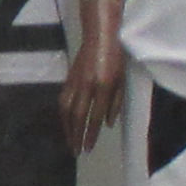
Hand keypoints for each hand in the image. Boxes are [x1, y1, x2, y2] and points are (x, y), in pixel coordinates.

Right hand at [61, 26, 123, 156]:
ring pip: (66, 110)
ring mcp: (75, 81)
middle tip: (76, 151)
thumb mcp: (123, 79)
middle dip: (76, 135)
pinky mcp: (69, 78)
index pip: (96, 116)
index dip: (91, 134)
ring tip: (69, 141)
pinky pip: (63, 101)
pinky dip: (63, 116)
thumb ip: (116, 103)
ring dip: (66, 128)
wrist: (100, 35)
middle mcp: (87, 85)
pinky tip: (66, 123)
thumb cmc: (116, 57)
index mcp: (104, 85)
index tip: (89, 147)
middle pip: (77, 116)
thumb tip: (107, 124)